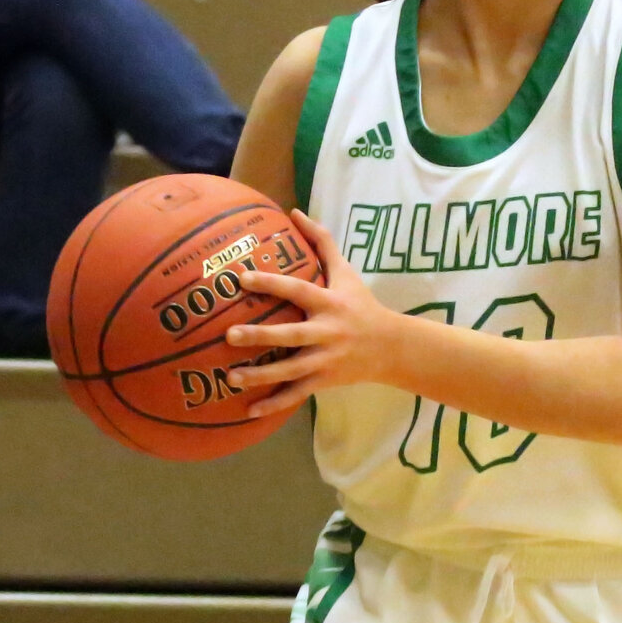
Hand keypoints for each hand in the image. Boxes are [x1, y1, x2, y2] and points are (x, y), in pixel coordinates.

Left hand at [222, 212, 397, 415]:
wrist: (391, 347)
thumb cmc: (362, 305)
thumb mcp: (346, 272)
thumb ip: (322, 242)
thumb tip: (295, 211)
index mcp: (329, 303)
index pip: (297, 291)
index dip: (271, 284)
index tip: (241, 278)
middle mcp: (327, 332)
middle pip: (291, 336)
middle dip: (261, 337)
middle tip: (229, 336)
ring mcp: (326, 360)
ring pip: (290, 371)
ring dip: (260, 376)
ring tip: (230, 378)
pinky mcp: (325, 381)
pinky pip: (297, 394)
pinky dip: (274, 404)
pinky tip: (250, 410)